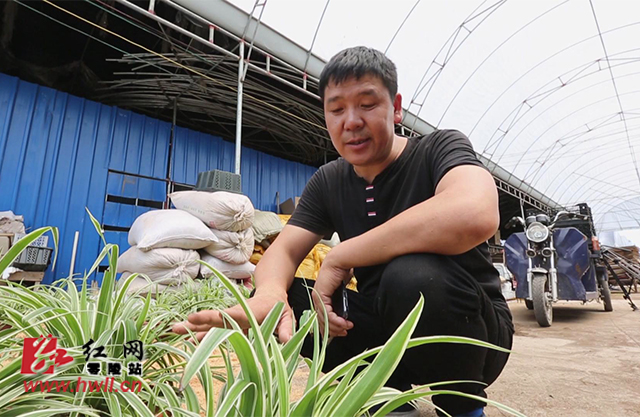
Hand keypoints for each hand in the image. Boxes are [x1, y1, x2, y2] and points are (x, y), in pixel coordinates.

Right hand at [172, 289, 294, 342]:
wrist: (270, 294)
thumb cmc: (278, 307)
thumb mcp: (287, 316)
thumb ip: (286, 327)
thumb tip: (286, 341)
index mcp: (249, 312)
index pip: (232, 315)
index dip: (219, 317)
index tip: (204, 317)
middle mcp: (235, 314)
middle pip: (214, 319)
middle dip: (197, 322)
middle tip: (177, 326)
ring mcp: (230, 318)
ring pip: (209, 323)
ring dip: (193, 328)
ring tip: (174, 331)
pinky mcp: (228, 322)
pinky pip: (212, 328)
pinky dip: (199, 333)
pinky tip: (187, 339)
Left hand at [313, 252, 353, 337]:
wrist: (339, 261)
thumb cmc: (341, 273)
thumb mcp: (340, 291)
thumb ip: (340, 302)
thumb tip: (345, 313)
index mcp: (320, 298)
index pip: (322, 318)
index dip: (331, 327)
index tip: (341, 331)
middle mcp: (317, 299)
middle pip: (322, 321)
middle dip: (334, 330)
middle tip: (344, 332)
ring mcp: (317, 298)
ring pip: (325, 320)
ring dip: (337, 326)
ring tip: (347, 327)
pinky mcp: (321, 296)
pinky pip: (327, 314)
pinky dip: (336, 321)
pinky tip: (344, 323)